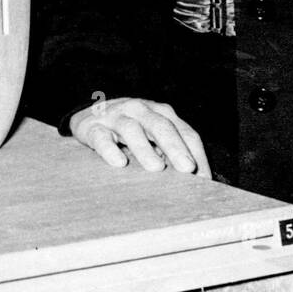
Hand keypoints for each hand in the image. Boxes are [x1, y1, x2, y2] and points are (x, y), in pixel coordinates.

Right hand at [68, 97, 211, 177]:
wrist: (88, 116)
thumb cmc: (130, 132)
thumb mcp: (153, 137)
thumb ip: (172, 152)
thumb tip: (196, 181)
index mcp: (162, 113)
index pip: (185, 132)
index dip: (196, 153)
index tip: (204, 178)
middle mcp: (141, 110)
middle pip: (161, 126)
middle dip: (176, 147)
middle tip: (187, 168)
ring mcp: (116, 116)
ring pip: (132, 129)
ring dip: (145, 148)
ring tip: (156, 168)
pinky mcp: (92, 127)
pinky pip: (101, 137)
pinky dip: (110, 149)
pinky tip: (118, 163)